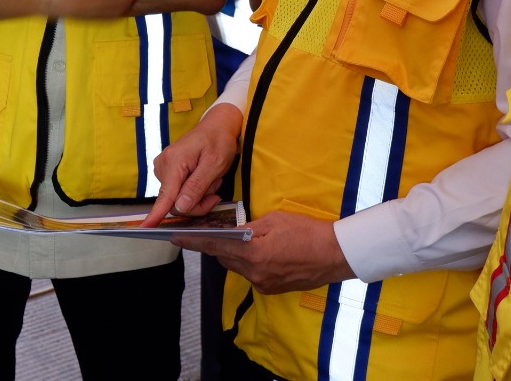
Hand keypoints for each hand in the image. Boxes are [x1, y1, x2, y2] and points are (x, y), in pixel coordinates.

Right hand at [140, 104, 241, 225]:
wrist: (216, 126)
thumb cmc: (218, 141)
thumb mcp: (214, 164)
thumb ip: (197, 186)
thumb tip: (180, 207)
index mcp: (174, 162)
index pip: (165, 195)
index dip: (156, 214)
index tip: (146, 227)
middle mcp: (164, 165)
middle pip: (175, 201)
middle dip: (197, 203)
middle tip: (216, 194)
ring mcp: (164, 167)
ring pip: (178, 198)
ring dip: (198, 195)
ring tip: (211, 179)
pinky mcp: (167, 170)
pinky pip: (178, 191)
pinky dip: (193, 190)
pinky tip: (203, 178)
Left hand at [172, 210, 354, 294]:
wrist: (335, 255)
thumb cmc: (306, 232)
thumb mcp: (274, 220)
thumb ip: (249, 227)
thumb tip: (233, 230)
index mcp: (253, 253)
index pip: (214, 245)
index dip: (193, 240)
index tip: (175, 237)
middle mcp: (254, 272)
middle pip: (222, 257)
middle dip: (214, 244)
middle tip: (206, 231)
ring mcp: (263, 283)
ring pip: (236, 266)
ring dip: (232, 253)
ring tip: (234, 239)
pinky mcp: (271, 289)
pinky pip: (250, 274)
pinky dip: (248, 262)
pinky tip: (257, 251)